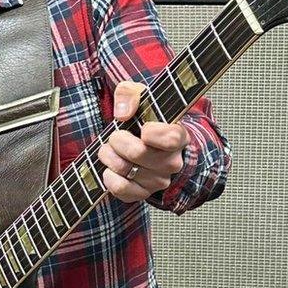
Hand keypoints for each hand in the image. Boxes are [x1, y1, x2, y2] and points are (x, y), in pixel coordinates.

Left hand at [99, 81, 188, 202]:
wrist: (147, 144)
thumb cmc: (146, 118)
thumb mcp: (140, 96)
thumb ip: (130, 94)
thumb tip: (122, 113)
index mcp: (178, 136)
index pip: (172, 138)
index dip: (152, 132)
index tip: (143, 127)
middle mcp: (172, 162)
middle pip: (138, 153)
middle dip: (117, 140)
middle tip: (115, 136)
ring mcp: (159, 181)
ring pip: (125, 169)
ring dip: (109, 156)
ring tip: (111, 149)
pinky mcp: (143, 194)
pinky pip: (120, 189)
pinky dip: (109, 176)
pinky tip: (112, 167)